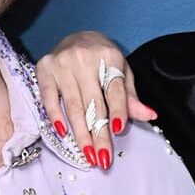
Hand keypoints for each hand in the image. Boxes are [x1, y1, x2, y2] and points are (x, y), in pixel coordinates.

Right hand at [36, 30, 155, 169]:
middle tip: (103, 158)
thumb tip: (149, 115)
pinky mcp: (45, 70)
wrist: (77, 36)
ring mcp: (62, 64)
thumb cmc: (102, 58)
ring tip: (88, 154)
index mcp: (109, 56)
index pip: (114, 89)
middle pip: (94, 102)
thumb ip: (130, 96)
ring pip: (73, 105)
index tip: (118, 131)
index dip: (118, 111)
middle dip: (99, 133)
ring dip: (80, 133)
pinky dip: (55, 117)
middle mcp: (84, 58)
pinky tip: (63, 133)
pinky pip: (49, 98)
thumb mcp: (121, 71)